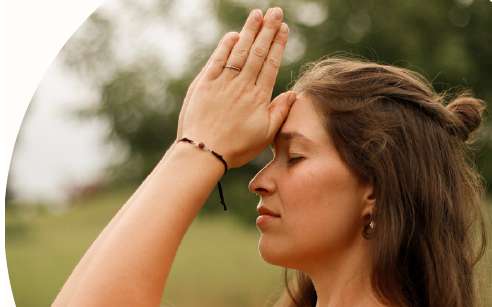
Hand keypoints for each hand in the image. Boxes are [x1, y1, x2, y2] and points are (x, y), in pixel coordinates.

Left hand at [180, 7, 295, 167]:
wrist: (204, 153)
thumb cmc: (237, 148)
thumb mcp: (265, 135)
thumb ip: (280, 112)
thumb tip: (293, 93)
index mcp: (258, 97)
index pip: (271, 64)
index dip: (278, 44)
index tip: (284, 29)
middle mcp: (241, 86)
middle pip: (257, 52)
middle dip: (268, 30)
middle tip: (276, 12)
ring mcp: (222, 83)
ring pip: (238, 52)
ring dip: (249, 31)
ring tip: (257, 14)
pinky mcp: (204, 85)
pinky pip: (216, 61)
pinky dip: (224, 46)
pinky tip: (233, 35)